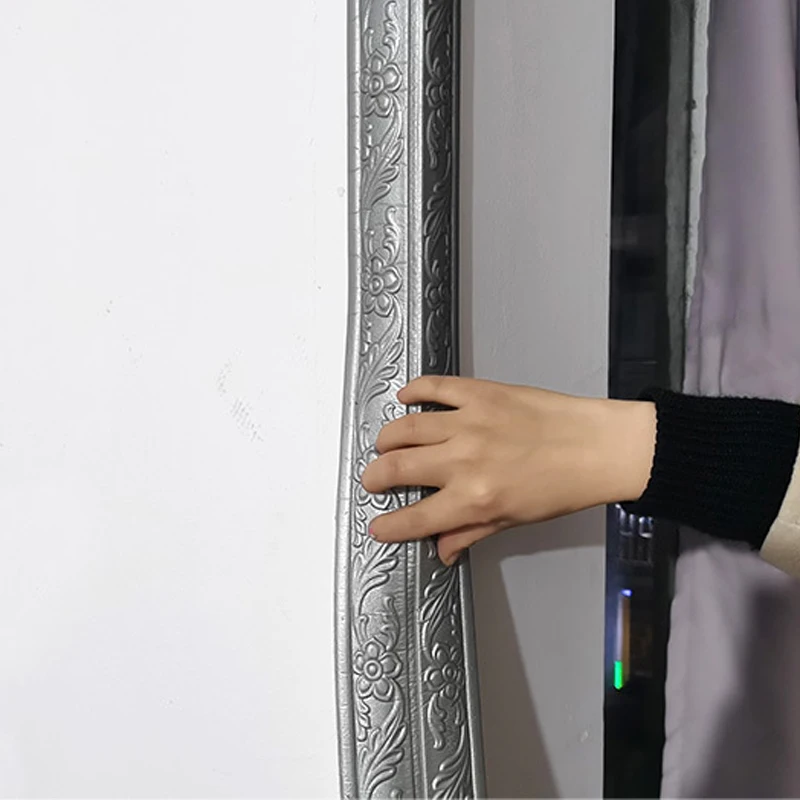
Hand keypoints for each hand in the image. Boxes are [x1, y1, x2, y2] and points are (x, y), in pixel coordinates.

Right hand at [360, 376, 655, 566]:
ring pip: (406, 428)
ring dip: (387, 440)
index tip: (377, 525)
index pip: (415, 518)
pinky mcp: (479, 394)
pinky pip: (434, 387)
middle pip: (397, 469)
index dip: (389, 525)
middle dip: (375, 478)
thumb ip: (471, 533)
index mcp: (474, 499)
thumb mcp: (514, 520)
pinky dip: (413, 390)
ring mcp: (468, 423)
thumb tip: (441, 550)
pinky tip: (404, 397)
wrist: (597, 446)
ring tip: (385, 446)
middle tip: (373, 480)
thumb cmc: (562, 487)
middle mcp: (463, 461)